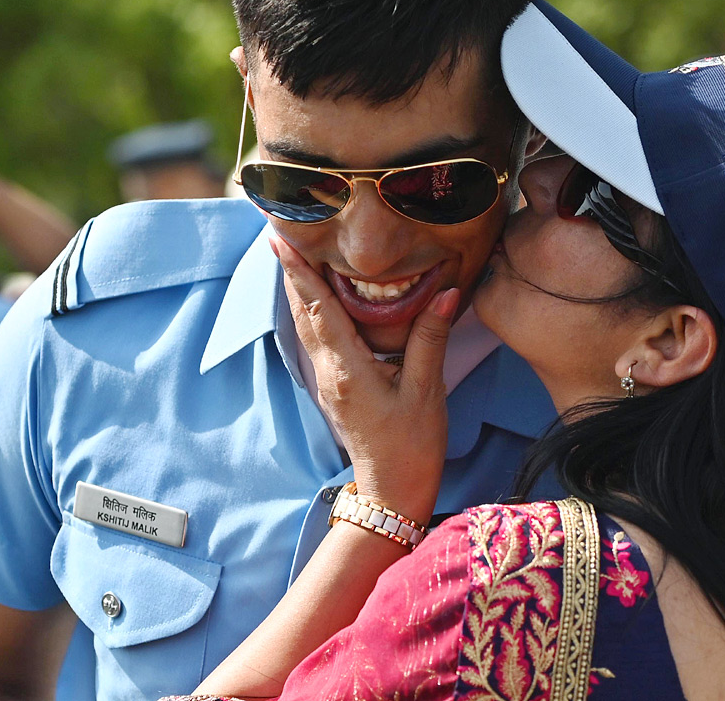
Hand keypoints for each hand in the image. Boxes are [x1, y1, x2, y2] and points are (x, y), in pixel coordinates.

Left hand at [272, 235, 457, 523]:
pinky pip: (318, 338)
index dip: (300, 272)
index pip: (319, 308)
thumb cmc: (412, 446)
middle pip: (303, 311)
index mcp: (348, 368)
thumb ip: (431, 337)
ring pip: (307, 324)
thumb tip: (445, 290)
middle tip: (279, 233)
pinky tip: (319, 296)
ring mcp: (330, 379)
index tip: (281, 240)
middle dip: (291, 271)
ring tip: (293, 254)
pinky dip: (314, 309)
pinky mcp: (337, 386)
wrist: (393, 491)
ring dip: (299, 288)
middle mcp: (330, 370)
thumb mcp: (426, 390)